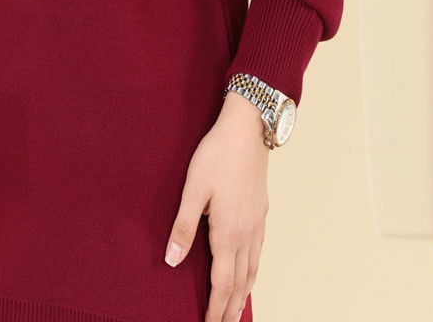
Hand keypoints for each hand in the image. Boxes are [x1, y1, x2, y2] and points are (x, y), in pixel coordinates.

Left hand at [164, 91, 269, 321]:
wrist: (248, 130)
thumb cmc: (217, 155)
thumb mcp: (193, 188)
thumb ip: (182, 226)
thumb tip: (171, 260)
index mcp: (227, 232)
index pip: (222, 282)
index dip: (215, 307)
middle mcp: (246, 234)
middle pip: (239, 282)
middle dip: (230, 308)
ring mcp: (257, 224)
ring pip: (252, 270)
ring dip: (243, 294)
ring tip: (236, 312)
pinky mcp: (261, 213)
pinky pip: (258, 253)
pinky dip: (253, 273)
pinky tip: (249, 272)